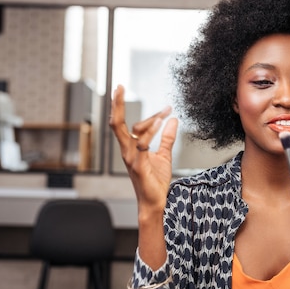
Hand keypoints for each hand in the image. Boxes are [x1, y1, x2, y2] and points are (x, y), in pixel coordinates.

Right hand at [109, 85, 177, 212]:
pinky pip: (142, 146)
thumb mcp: (165, 155)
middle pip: (116, 124)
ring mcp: (131, 158)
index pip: (126, 124)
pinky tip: (161, 124)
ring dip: (149, 119)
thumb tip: (173, 120)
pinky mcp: (139, 166)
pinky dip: (150, 133)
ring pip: (130, 132)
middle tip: (118, 86)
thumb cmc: (156, 181)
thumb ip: (168, 138)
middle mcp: (127, 151)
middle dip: (116, 104)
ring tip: (165, 112)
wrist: (155, 202)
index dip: (135, 111)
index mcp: (130, 147)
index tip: (154, 103)